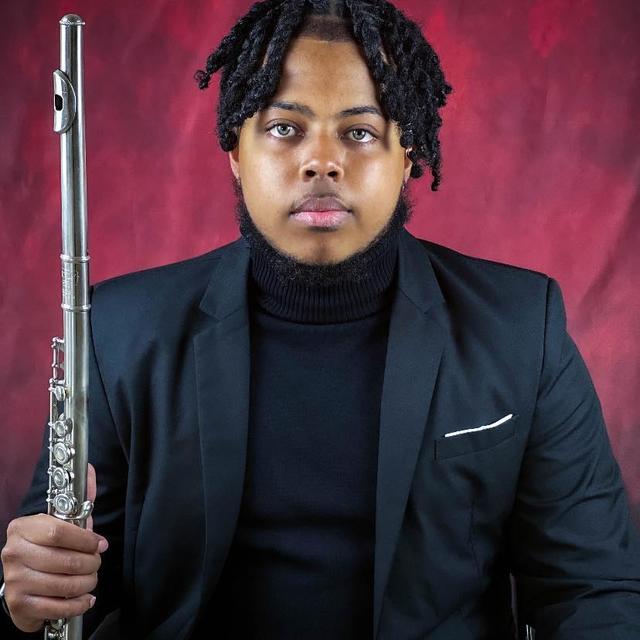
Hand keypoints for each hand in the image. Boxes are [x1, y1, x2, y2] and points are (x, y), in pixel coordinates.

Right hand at [0, 463, 107, 632]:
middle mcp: (13, 553)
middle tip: (96, 563)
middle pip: (65, 561)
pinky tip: (85, 599)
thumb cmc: (47, 546)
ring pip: (63, 584)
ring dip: (87, 584)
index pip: (58, 532)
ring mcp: (14, 580)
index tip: (99, 544)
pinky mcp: (18, 604)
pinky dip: (77, 605)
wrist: (21, 579)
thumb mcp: (61, 521)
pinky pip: (56, 608)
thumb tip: (88, 468)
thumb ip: (79, 498)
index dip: (85, 540)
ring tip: (91, 579)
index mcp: (23, 528)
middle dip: (91, 564)